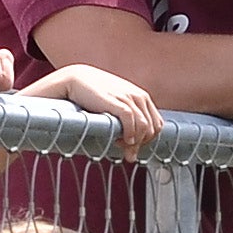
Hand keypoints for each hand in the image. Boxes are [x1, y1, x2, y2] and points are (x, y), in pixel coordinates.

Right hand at [23, 60, 164, 151]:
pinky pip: (133, 123)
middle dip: (141, 144)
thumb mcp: (115, 103)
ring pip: (144, 128)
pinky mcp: (119, 103)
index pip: (157, 125)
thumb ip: (127, 116)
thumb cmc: (94, 95)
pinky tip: (121, 141)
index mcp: (142, 97)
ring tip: (121, 147)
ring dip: (134, 143)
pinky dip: (129, 135)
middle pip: (152, 129)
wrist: (76, 79)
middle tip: (127, 152)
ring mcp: (130, 99)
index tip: (134, 146)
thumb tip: (132, 141)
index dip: (147, 140)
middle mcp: (139, 97)